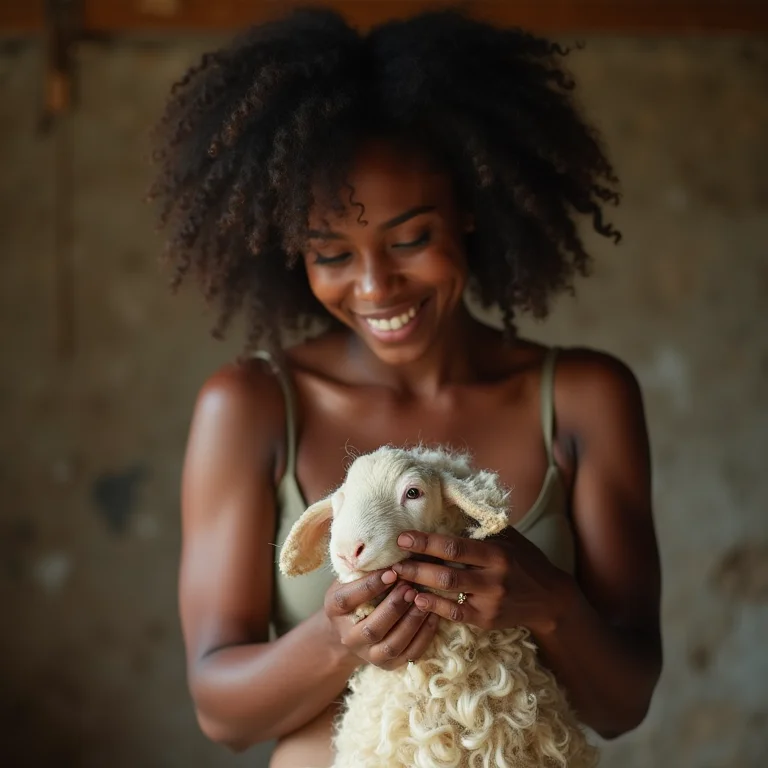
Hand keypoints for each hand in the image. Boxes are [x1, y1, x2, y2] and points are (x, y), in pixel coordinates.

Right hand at [324, 570, 439, 669]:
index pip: (348, 599)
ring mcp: (368, 654)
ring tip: (424, 602)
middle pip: (371, 628)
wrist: (351, 627)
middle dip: (394, 608)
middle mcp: (348, 637)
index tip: (392, 572)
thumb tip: (394, 545)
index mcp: (334, 609)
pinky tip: (432, 616)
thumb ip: (366, 566)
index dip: (370, 586)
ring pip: (390, 646)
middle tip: (411, 588)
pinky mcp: (387, 665)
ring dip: (410, 623)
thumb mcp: (352, 576)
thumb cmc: (357, 592)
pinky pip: (408, 655)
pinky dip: (423, 637)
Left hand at [391, 530, 574, 635]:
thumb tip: (445, 505)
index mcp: (497, 552)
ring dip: (419, 585)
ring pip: (449, 593)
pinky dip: (433, 607)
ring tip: (396, 578)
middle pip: (447, 572)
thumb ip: (480, 527)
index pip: (455, 546)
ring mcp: (491, 601)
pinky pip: (455, 614)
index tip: (402, 537)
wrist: (550, 598)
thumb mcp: (508, 538)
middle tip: (391, 561)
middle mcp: (494, 577)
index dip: (426, 541)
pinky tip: (416, 599)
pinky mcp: (487, 620)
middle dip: (416, 566)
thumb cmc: (524, 560)